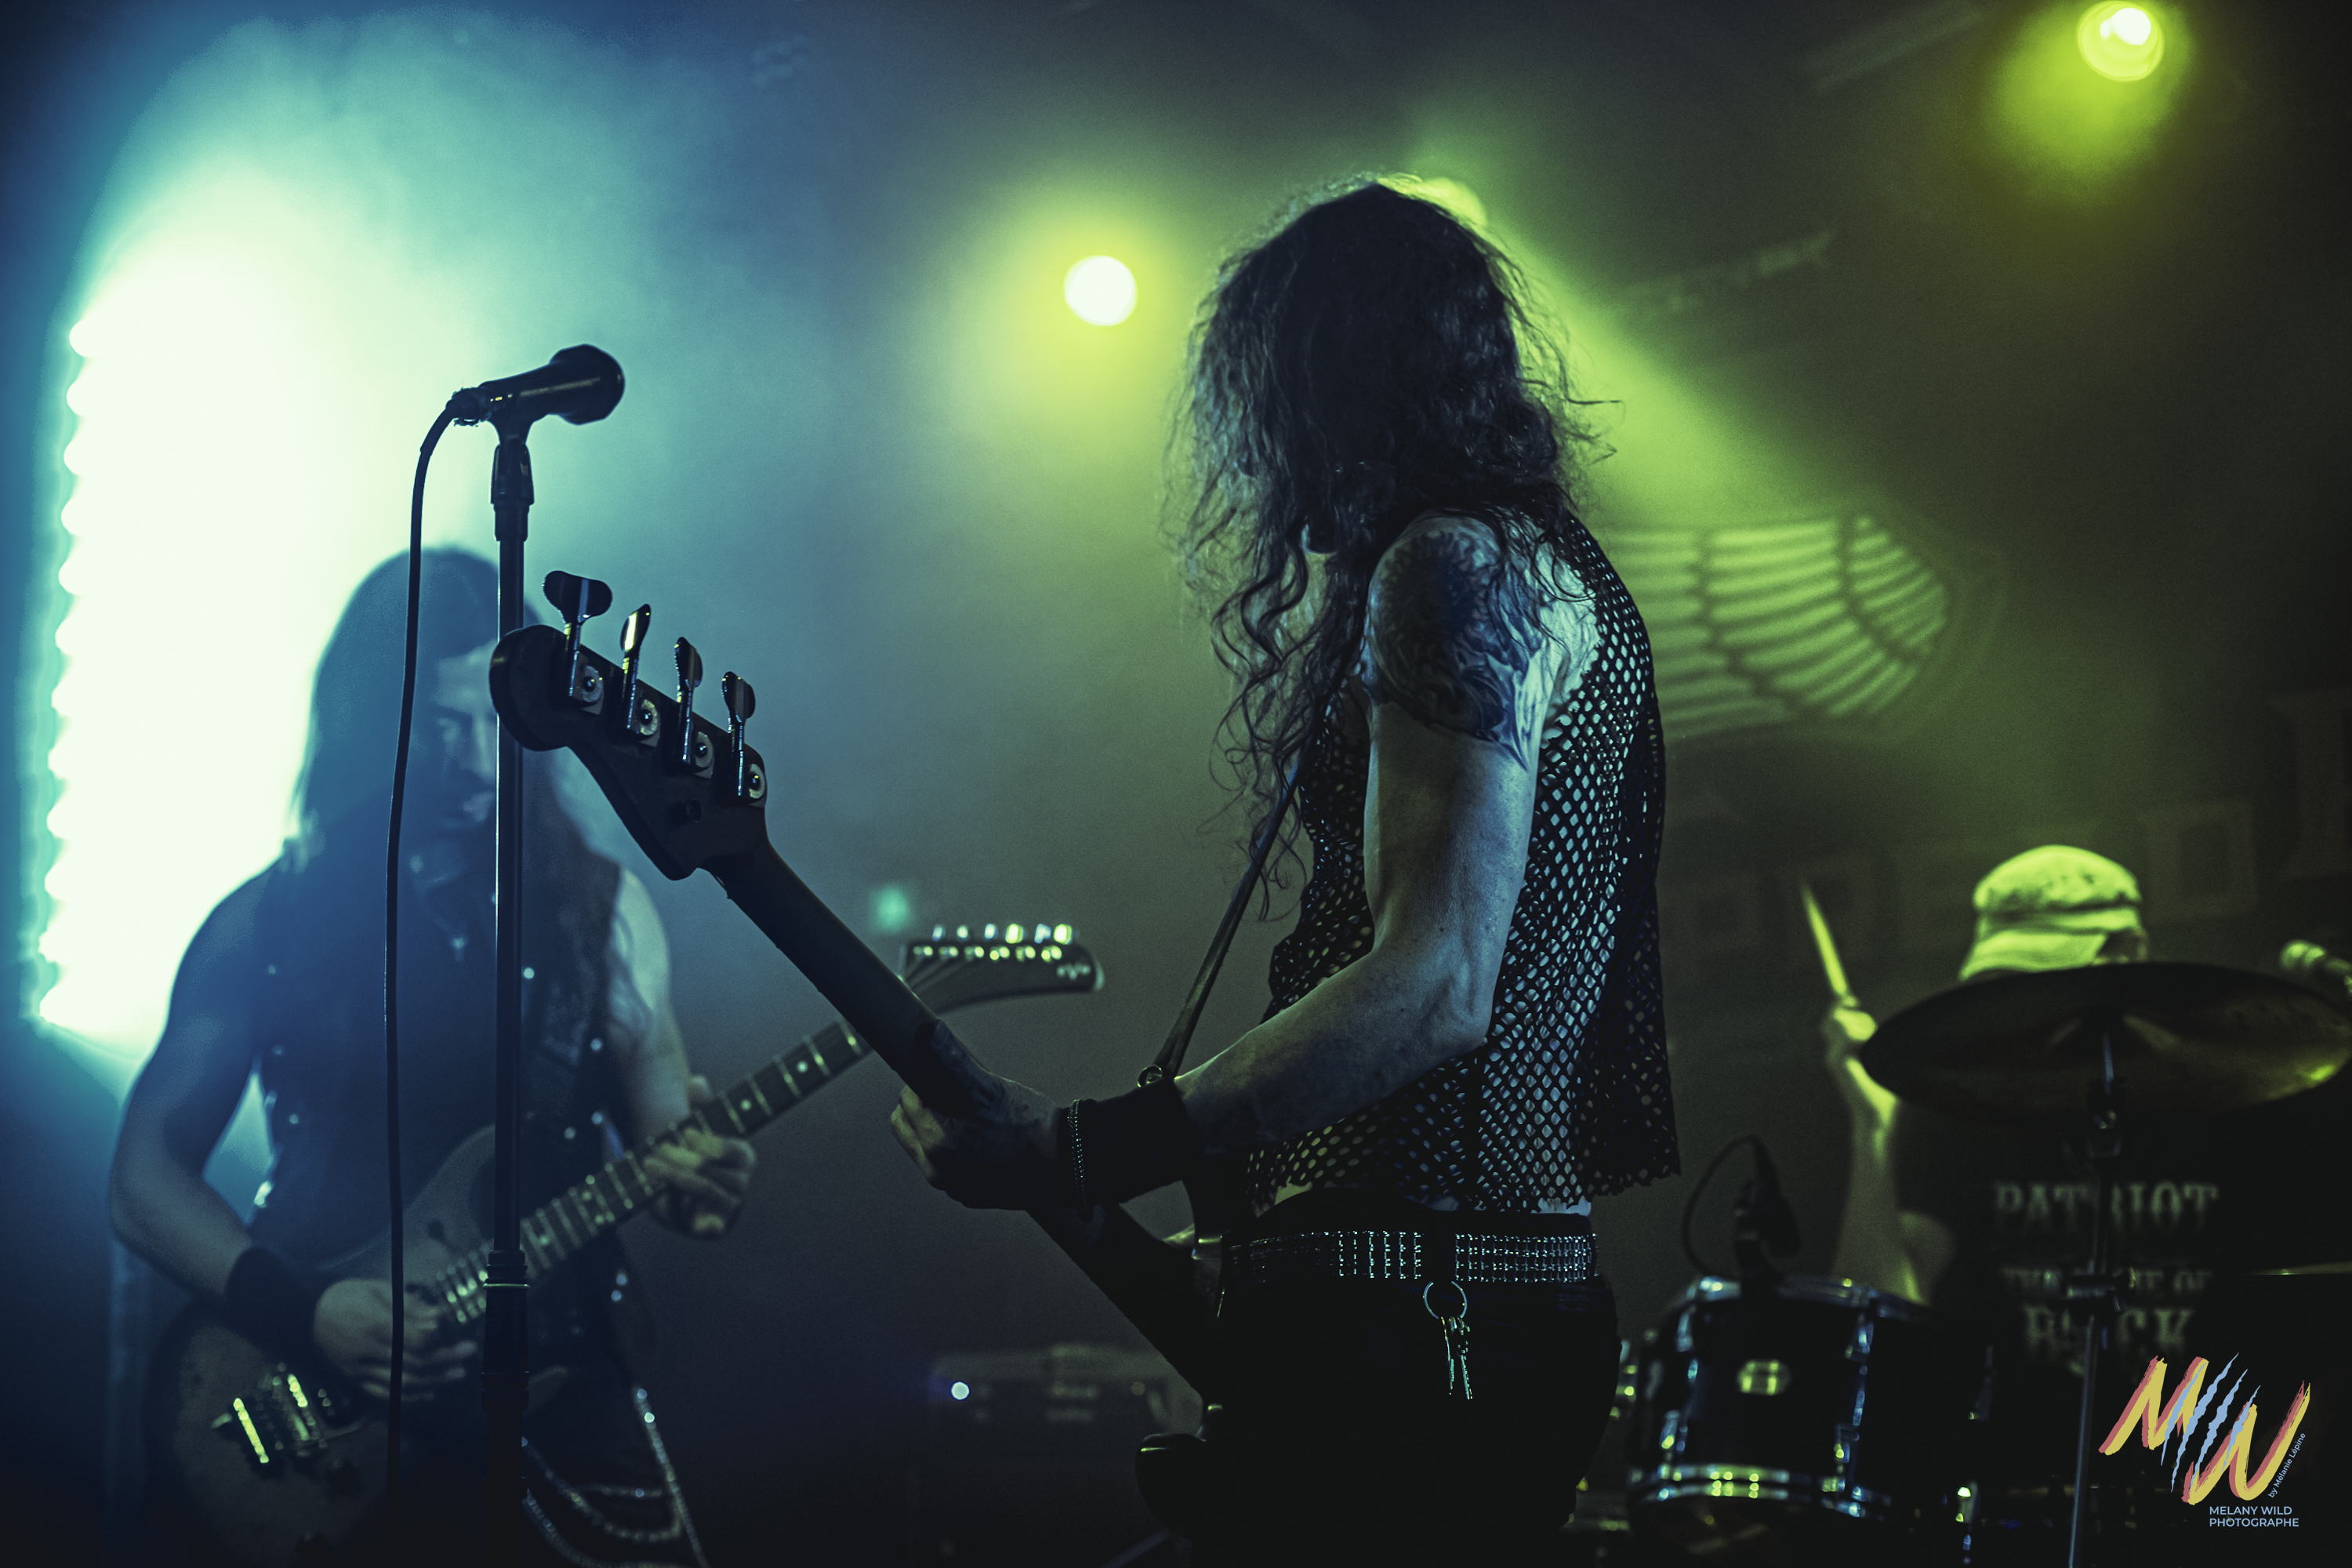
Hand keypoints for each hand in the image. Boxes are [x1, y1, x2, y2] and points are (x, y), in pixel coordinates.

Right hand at [310, 1278, 474, 1402]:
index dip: (438, 1341)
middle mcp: (367, 1350)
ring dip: (433, 1381)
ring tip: (456, 1375)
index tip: (456, 1334)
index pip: (414, 1341)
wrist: (306, 1315)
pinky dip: (410, 1396)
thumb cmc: (345, 1297)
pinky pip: (385, 1393)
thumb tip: (440, 1316)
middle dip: (444, 1361)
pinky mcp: (354, 1379)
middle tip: (467, 1356)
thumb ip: (410, 1305)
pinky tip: (430, 1392)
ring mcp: (359, 1368)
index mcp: (373, 1324)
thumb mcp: (377, 1289)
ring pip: (401, 1383)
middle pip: (413, 1363)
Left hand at [644, 1076, 756, 1237]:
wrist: (687, 1200)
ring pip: (703, 1188)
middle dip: (680, 1156)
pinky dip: (705, 1222)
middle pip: (711, 1167)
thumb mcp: (696, 1130)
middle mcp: (742, 1181)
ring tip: (650, 1165)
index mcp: (743, 1156)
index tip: (684, 1133)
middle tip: (657, 1148)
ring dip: (673, 1175)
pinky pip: (712, 1225)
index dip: (705, 1141)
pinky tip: (691, 1217)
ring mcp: (731, 1206)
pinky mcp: (717, 1227)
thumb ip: (698, 1106)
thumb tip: (696, 1081)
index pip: (730, 1148)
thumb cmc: (694, 1159)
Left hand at [889, 1073, 1059, 1209]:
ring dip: (936, 1129)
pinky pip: (945, 1167)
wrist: (1066, 1165)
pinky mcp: (965, 1195)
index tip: (946, 1081)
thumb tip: (928, 1033)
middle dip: (925, 1108)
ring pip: (922, 1146)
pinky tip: (981, 1143)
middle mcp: (937, 1169)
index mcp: (937, 1140)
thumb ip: (953, 1062)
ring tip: (972, 1121)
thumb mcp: (991, 1088)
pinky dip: (954, 1153)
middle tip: (957, 1100)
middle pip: (906, 1124)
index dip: (926, 1083)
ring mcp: (951, 1186)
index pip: (907, 1098)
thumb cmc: (1032, 1126)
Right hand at [1820, 1003, 1895, 1132]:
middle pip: (1833, 1017)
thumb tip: (1885, 1024)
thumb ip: (1876, 1041)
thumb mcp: (1882, 1059)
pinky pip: (1847, 1034)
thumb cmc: (1884, 1090)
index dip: (1838, 1005)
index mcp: (1842, 1051)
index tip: (1851, 998)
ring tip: (1873, 1042)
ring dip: (1860, 1025)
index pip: (1832, 1020)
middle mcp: (1834, 1052)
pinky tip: (1871, 1049)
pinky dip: (1861, 1036)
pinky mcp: (1836, 1061)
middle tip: (1870, 1024)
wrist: (1877, 1115)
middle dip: (1852, 1015)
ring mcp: (1833, 1056)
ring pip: (1839, 1022)